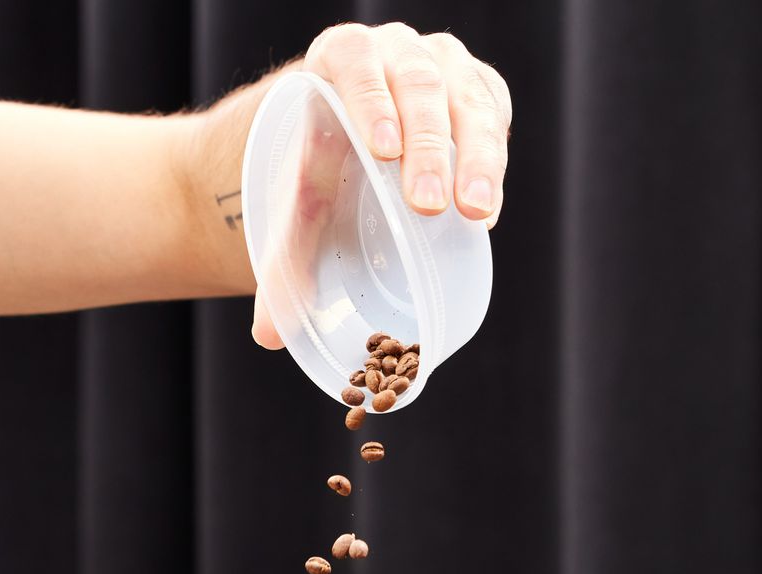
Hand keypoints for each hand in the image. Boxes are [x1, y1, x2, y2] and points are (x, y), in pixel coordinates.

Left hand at [252, 23, 511, 347]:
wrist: (351, 142)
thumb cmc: (316, 171)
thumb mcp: (297, 202)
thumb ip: (283, 257)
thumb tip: (267, 335)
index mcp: (340, 57)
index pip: (354, 62)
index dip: (370, 101)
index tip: (382, 152)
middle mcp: (396, 51)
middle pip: (418, 86)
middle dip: (426, 148)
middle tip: (429, 204)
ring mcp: (444, 66)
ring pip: (467, 101)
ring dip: (473, 159)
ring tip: (473, 214)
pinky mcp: (479, 93)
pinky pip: (494, 116)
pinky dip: (490, 163)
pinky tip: (482, 207)